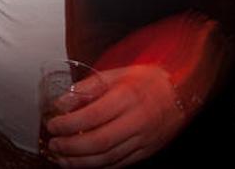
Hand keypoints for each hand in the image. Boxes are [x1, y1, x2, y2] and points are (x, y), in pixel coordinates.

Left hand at [43, 64, 185, 167]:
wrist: (181, 90)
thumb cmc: (146, 79)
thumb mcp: (116, 74)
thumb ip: (88, 87)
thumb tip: (62, 101)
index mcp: (128, 97)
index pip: (92, 116)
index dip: (68, 124)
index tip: (53, 124)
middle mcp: (137, 120)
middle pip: (99, 142)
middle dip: (71, 147)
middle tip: (54, 144)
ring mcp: (144, 139)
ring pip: (108, 158)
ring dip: (80, 162)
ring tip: (62, 158)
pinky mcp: (147, 151)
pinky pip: (120, 163)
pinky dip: (99, 166)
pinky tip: (83, 163)